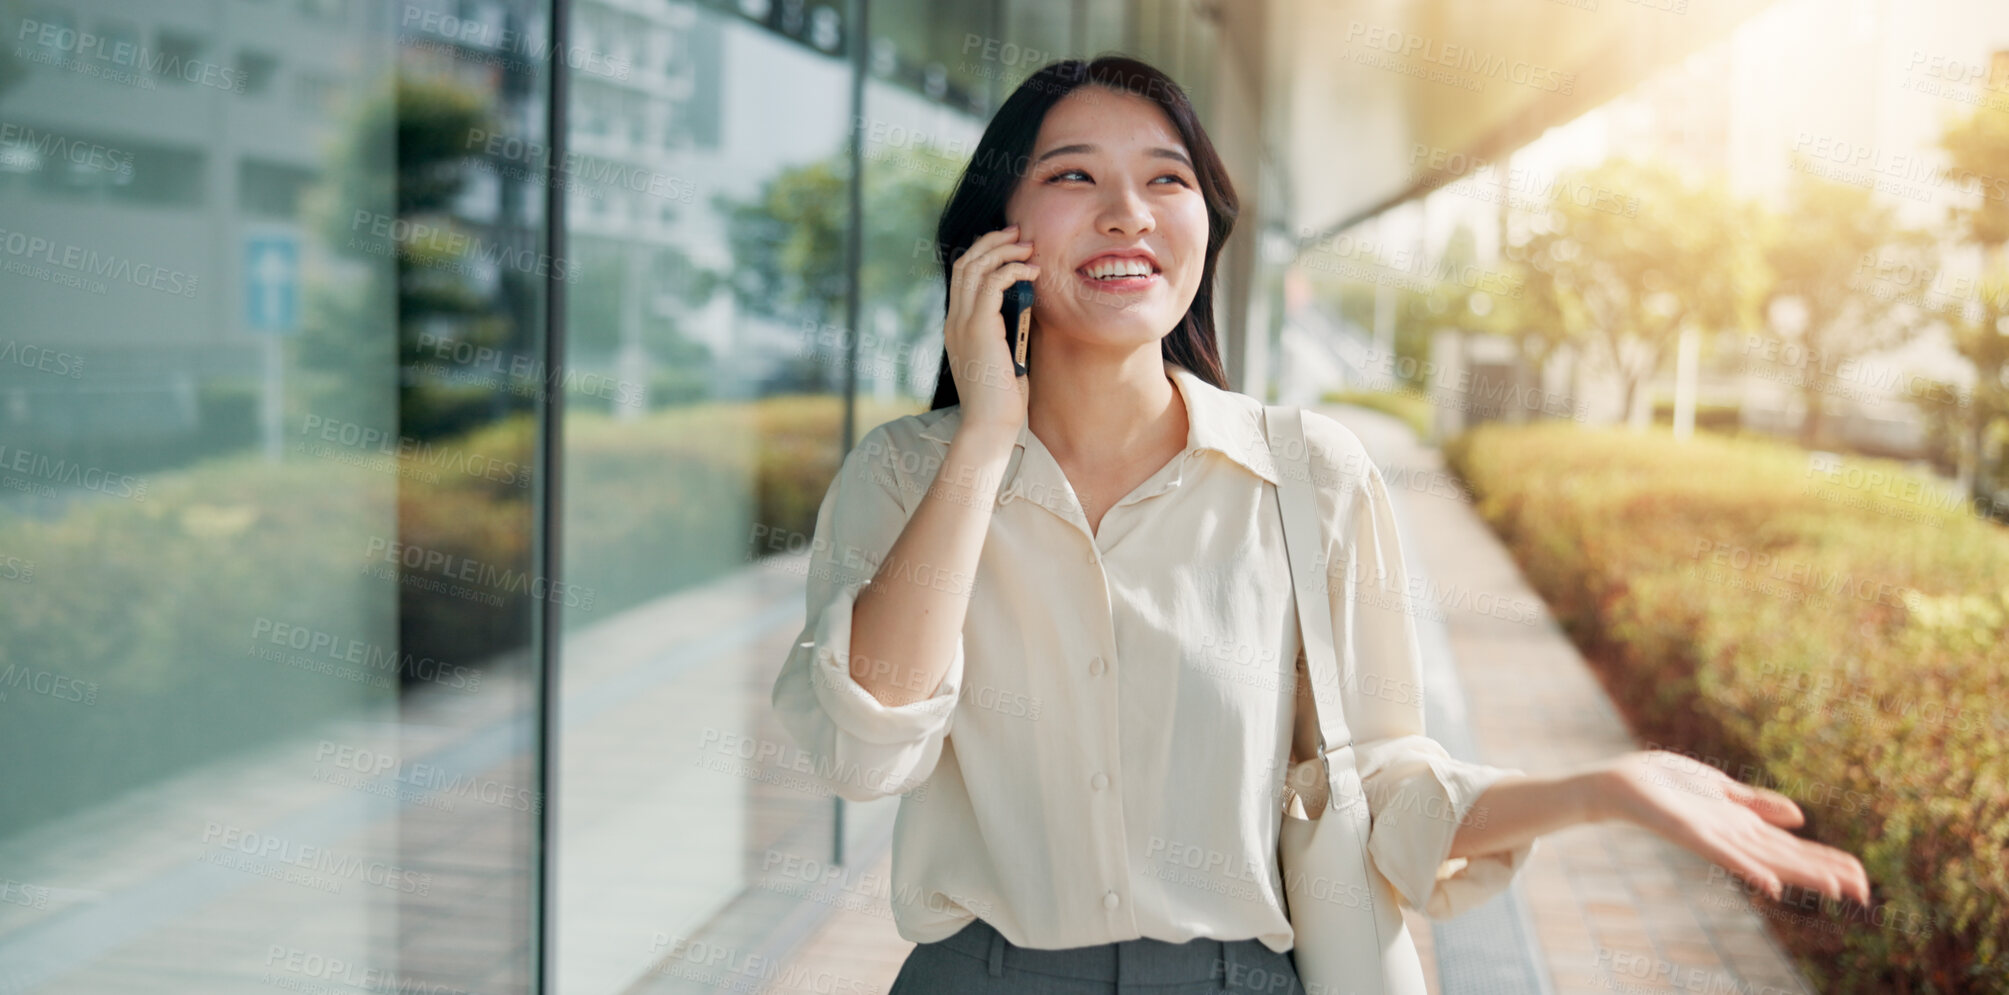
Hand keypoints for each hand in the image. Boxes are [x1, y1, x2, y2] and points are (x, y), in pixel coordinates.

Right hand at [943, 224, 1035, 437]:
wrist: (990, 425)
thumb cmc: (1002, 399)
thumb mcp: (1004, 355)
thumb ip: (1008, 330)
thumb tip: (1026, 308)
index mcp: (957, 326)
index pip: (963, 276)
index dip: (985, 253)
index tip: (1010, 244)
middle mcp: (954, 320)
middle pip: (965, 263)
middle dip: (993, 241)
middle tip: (1019, 232)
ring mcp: (962, 323)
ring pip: (975, 267)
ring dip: (1004, 250)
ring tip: (1028, 246)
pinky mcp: (978, 329)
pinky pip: (991, 285)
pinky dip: (1011, 270)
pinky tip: (1031, 271)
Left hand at [1589, 750, 1870, 905]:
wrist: (1622, 781)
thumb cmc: (1668, 783)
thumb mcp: (1723, 789)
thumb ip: (1758, 803)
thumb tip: (1801, 817)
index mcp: (1744, 825)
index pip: (1795, 848)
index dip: (1827, 861)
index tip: (1861, 878)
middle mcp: (1733, 836)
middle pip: (1788, 858)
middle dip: (1826, 873)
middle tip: (1865, 893)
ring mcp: (1714, 837)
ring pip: (1765, 859)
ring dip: (1800, 875)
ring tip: (1835, 889)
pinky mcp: (1690, 832)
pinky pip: (1721, 854)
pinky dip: (1747, 868)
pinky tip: (1770, 884)